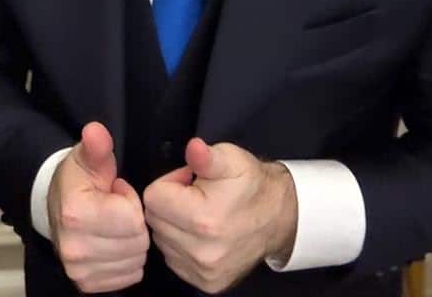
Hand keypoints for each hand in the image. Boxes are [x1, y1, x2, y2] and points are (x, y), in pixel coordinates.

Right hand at [48, 121, 149, 292]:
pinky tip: (113, 244)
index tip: (116, 192)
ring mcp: (79, 270)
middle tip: (116, 210)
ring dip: (132, 243)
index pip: (132, 218)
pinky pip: (130, 276)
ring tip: (114, 225)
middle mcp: (75, 248)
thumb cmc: (77, 181)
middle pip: (137, 242)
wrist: (53, 207)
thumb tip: (96, 131)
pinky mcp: (86, 284)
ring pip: (136, 260)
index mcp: (76, 214)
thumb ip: (97, 146)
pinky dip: (127, 260)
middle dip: (134, 223)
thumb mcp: (88, 158)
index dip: (130, 201)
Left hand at [142, 138, 297, 293]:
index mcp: (203, 219)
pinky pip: (174, 259)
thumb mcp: (230, 159)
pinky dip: (181, 245)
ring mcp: (204, 271)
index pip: (153, 198)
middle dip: (170, 204)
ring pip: (161, 240)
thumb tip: (193, 148)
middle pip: (154, 220)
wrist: (278, 217)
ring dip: (174, 225)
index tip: (189, 181)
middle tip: (195, 197)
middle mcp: (202, 252)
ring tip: (199, 215)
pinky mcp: (206, 283)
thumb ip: (205, 156)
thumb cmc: (251, 185)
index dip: (169, 183)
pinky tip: (201, 235)